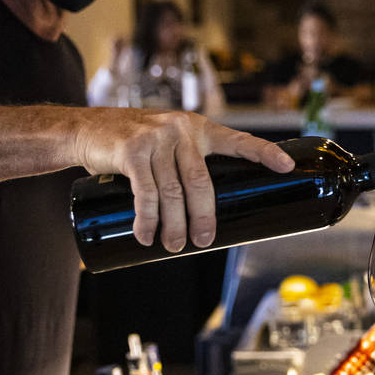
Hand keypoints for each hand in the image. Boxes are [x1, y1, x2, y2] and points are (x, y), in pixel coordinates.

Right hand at [74, 109, 294, 252]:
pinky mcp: (131, 150)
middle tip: (204, 242)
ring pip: (173, 191)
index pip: (238, 140)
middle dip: (204, 217)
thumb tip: (205, 212)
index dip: (265, 152)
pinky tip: (146, 235)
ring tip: (173, 246)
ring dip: (173, 225)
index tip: (287, 166)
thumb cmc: (134, 143)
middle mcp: (181, 129)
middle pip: (201, 182)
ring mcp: (156, 137)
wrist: (87, 128)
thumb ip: (186, 163)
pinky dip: (146, 218)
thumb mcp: (167, 142)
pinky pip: (145, 192)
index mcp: (199, 128)